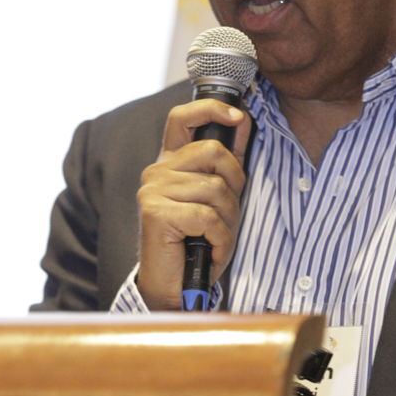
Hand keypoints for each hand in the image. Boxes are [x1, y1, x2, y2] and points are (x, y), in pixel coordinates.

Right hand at [135, 99, 252, 309]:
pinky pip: (208, 217)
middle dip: (234, 184)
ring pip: (215, 188)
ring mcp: (153, 191)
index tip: (237, 116)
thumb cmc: (197, 243)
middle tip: (227, 213)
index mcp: (170, 163)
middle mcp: (157, 172)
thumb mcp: (218, 198)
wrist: (175, 287)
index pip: (182, 118)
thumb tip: (242, 121)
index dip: (211, 108)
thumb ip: (227, 161)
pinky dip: (220, 239)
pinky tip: (210, 249)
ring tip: (215, 237)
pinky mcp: (156, 213)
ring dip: (228, 220)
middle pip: (213, 152)